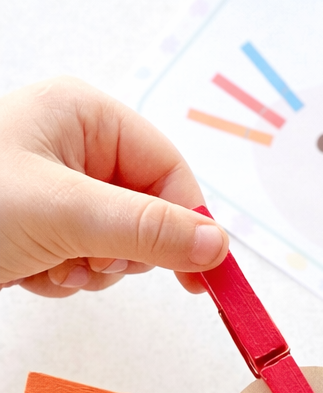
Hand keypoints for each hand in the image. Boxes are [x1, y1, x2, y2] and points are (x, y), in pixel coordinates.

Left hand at [0, 77, 228, 295]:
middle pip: (148, 210)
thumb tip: (219, 247)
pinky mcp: (41, 223)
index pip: (169, 170)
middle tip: (91, 261)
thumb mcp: (65, 214)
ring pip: (118, 241)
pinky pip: (86, 257)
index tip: (203, 273)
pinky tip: (33, 272)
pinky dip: (67, 276)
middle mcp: (74, 145)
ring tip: (51, 266)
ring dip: (92, 268)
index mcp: (84, 116)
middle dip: (123, 249)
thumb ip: (148, 230)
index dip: (188, 222)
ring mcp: (56, 187)